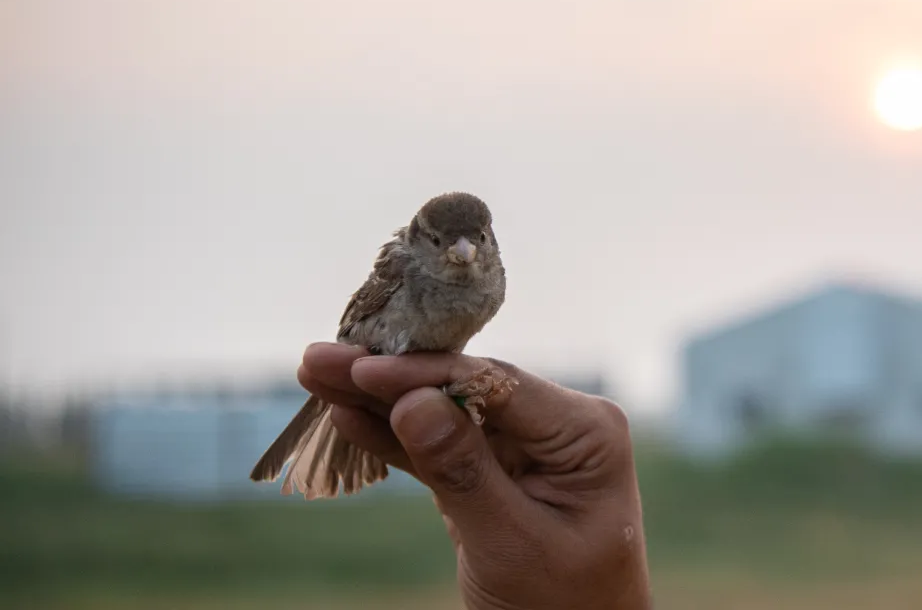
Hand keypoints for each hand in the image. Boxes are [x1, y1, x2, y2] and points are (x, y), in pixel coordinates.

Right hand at [296, 342, 651, 609]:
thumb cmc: (561, 603)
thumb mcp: (513, 542)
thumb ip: (463, 471)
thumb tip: (411, 402)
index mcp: (585, 431)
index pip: (495, 384)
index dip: (423, 373)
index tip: (363, 368)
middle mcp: (558, 426)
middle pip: (462, 388)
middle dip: (389, 376)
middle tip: (320, 357)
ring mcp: (525, 448)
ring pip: (441, 414)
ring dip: (378, 400)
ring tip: (315, 372)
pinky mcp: (493, 474)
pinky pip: (437, 449)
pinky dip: (391, 439)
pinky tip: (345, 418)